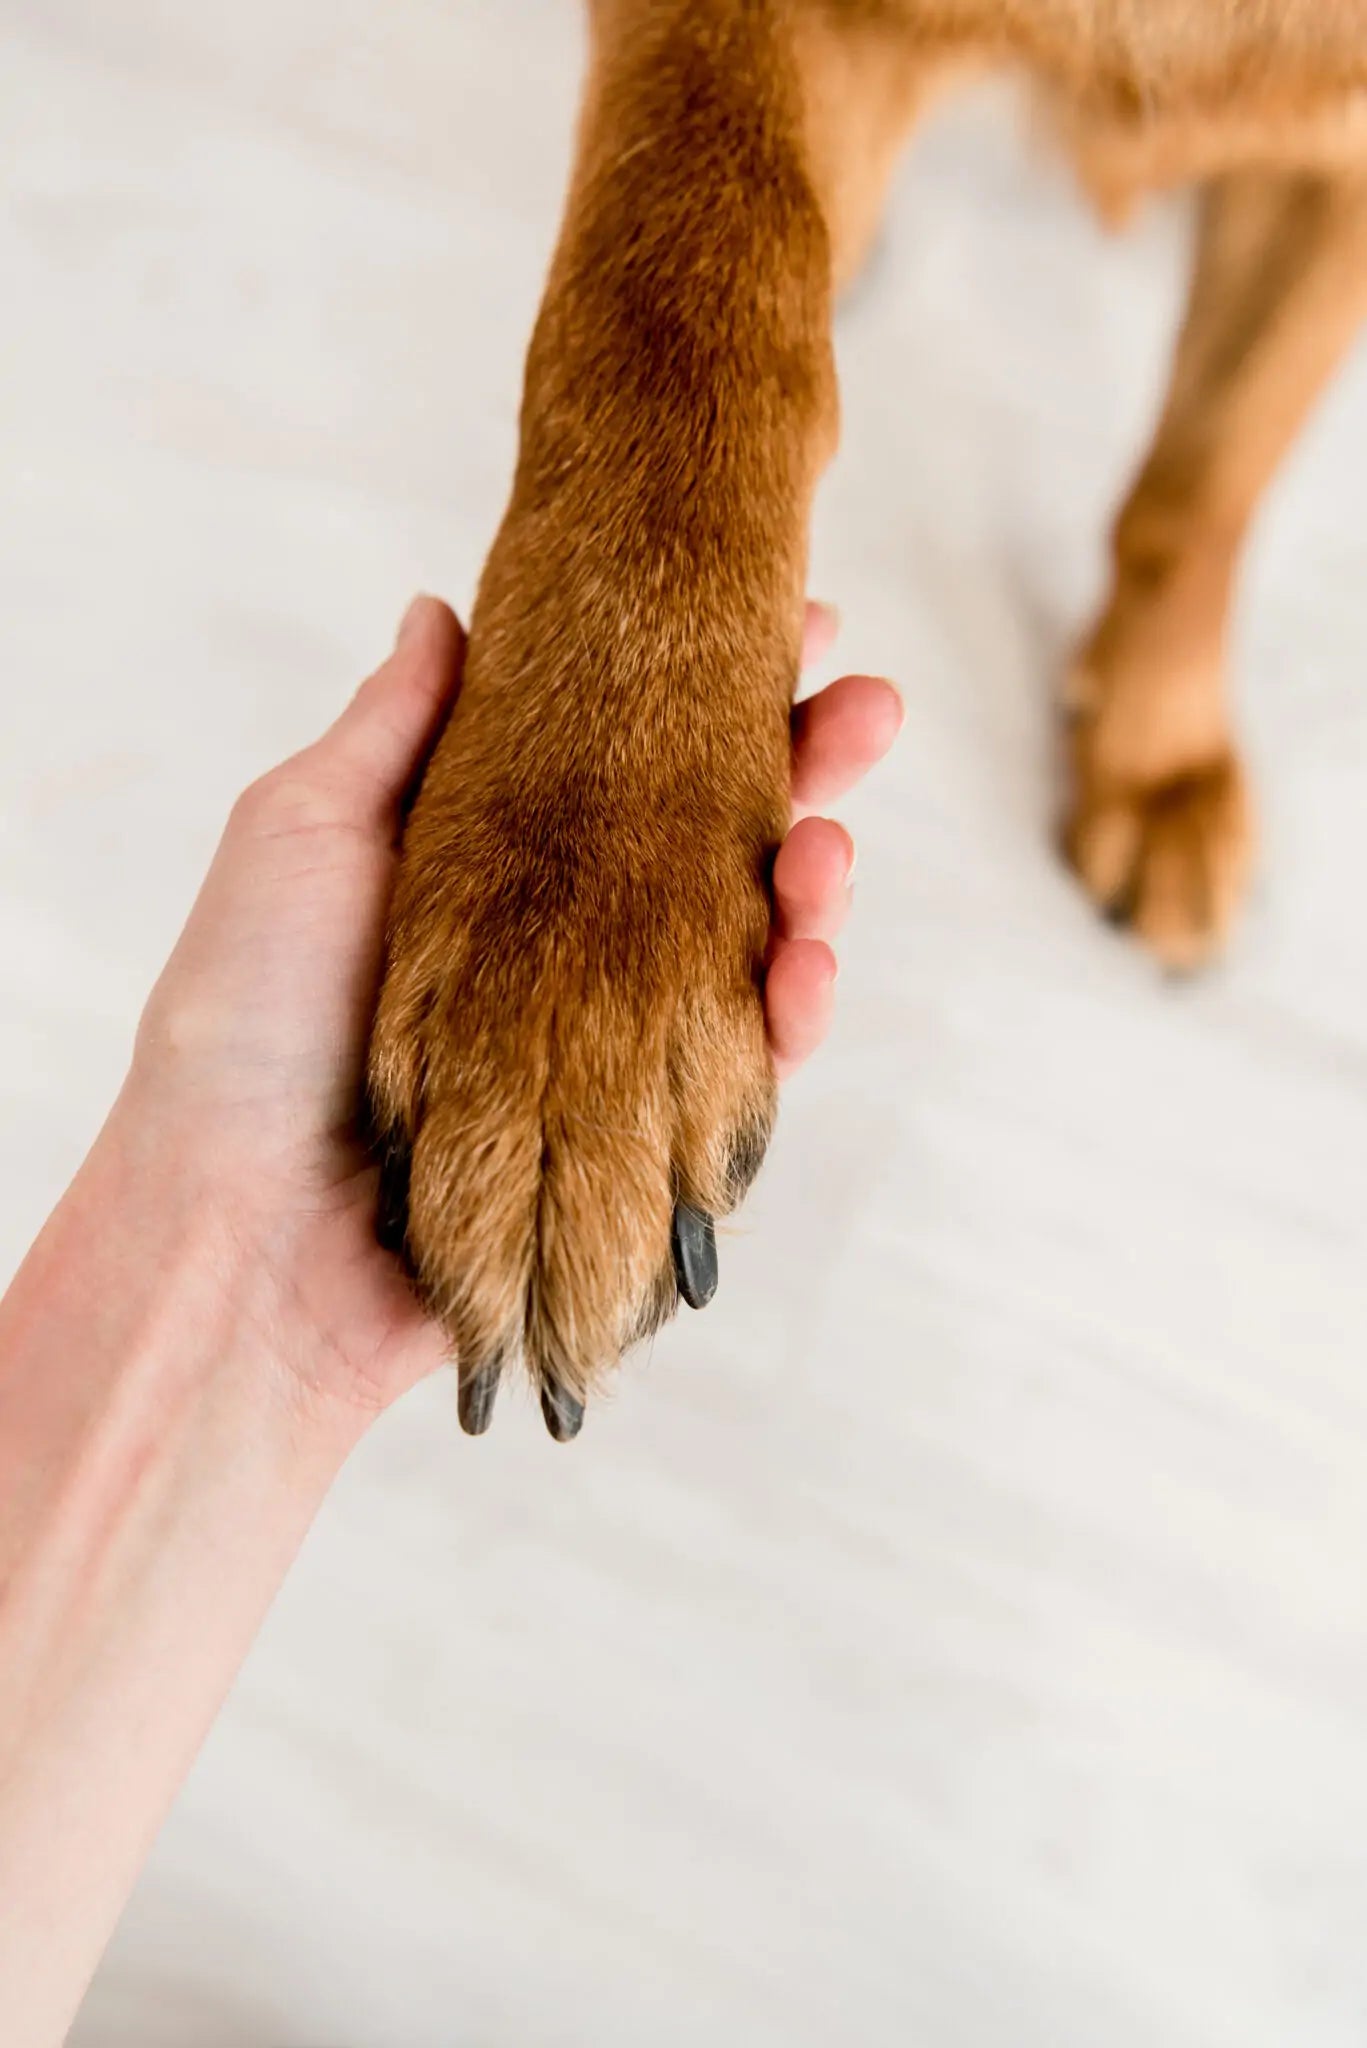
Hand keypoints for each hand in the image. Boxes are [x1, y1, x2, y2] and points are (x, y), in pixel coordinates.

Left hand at [122, 597, 901, 1421]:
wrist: (236, 1224)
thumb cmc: (242, 1016)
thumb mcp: (301, 832)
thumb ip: (392, 730)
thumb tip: (446, 608)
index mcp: (499, 868)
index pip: (630, 762)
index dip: (711, 697)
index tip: (792, 625)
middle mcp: (564, 951)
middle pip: (712, 847)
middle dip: (804, 773)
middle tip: (869, 708)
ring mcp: (607, 1048)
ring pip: (747, 953)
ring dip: (813, 892)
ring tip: (832, 844)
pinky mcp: (638, 1145)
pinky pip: (743, 1076)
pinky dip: (791, 1019)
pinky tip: (810, 968)